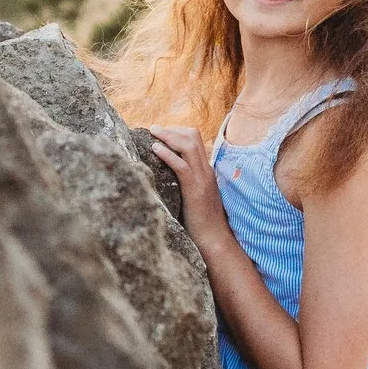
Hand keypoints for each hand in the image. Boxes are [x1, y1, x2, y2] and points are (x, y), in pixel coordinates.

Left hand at [145, 125, 228, 247]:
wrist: (214, 240)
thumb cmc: (201, 222)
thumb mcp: (194, 197)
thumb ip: (185, 184)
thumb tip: (164, 178)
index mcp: (206, 171)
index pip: (195, 140)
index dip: (178, 132)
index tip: (161, 133)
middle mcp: (206, 170)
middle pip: (193, 137)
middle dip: (172, 129)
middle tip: (154, 128)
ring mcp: (202, 179)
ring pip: (188, 146)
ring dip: (168, 136)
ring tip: (153, 132)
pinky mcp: (195, 190)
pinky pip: (181, 166)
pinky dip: (167, 154)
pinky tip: (155, 149)